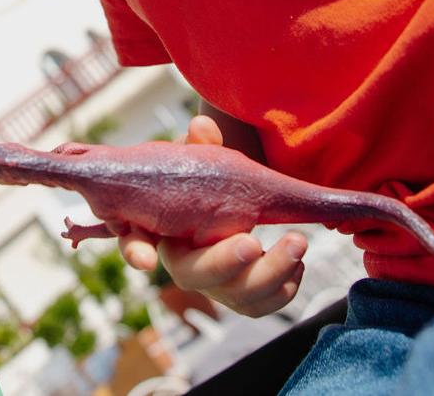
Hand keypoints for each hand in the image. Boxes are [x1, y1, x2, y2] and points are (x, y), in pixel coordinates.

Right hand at [119, 115, 306, 317]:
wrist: (222, 202)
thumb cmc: (200, 180)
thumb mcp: (195, 159)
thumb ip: (198, 145)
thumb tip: (203, 127)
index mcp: (160, 229)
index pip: (136, 243)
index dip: (137, 252)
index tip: (146, 261)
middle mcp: (183, 263)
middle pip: (194, 276)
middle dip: (224, 263)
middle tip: (252, 241)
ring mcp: (213, 284)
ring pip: (234, 296)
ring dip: (269, 276)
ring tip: (297, 243)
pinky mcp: (240, 294)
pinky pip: (260, 306)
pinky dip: (283, 290)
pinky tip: (297, 264)